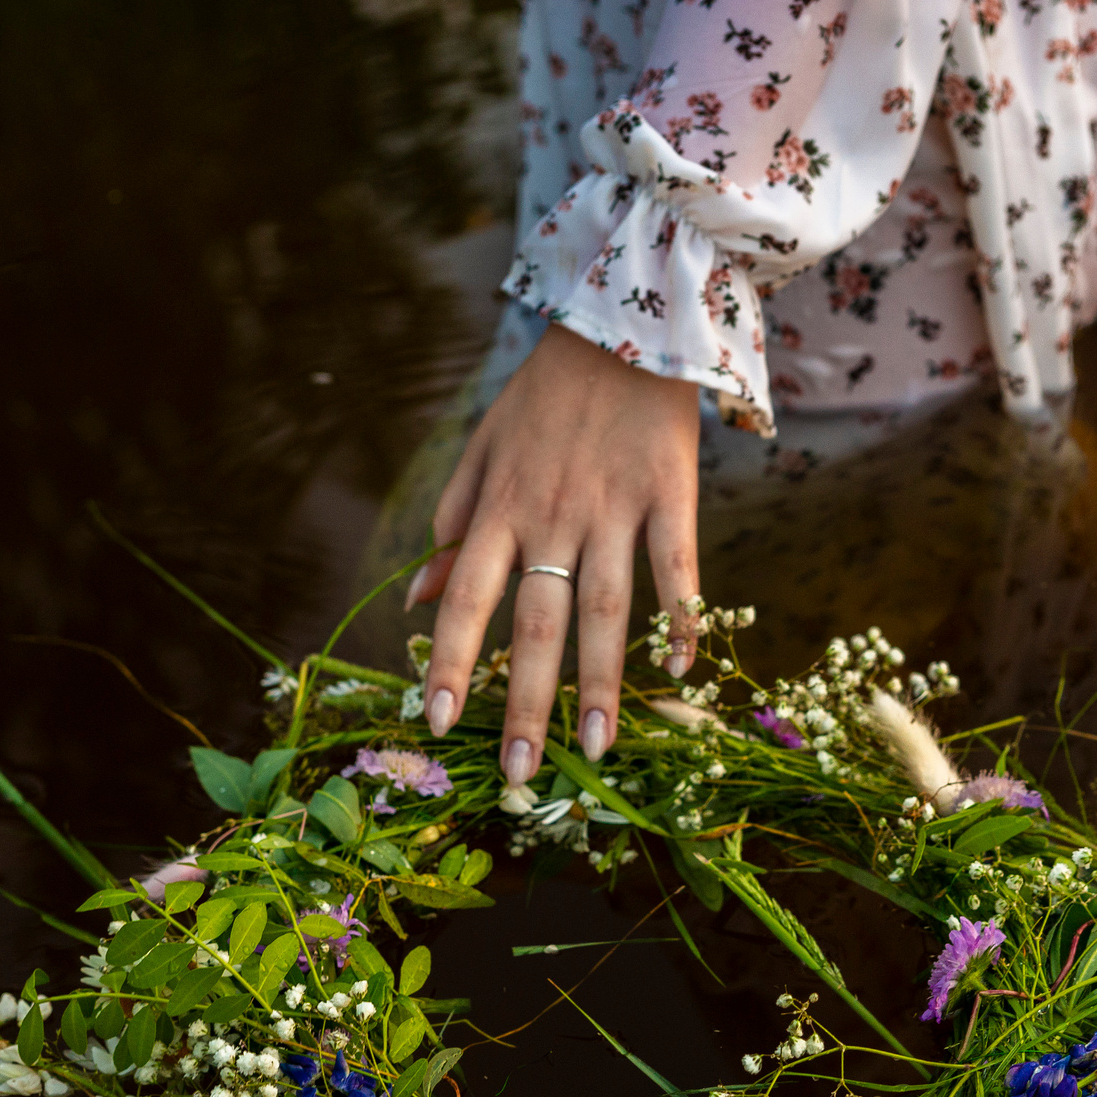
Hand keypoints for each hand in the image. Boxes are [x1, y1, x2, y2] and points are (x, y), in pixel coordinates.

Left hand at [408, 324, 700, 783]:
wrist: (623, 325)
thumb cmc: (544, 397)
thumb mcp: (481, 450)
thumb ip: (451, 524)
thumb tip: (414, 597)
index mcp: (501, 509)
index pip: (465, 598)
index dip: (449, 662)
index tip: (438, 721)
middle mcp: (553, 515)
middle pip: (537, 623)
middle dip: (526, 702)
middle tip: (522, 771)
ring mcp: (615, 507)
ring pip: (606, 609)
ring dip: (604, 685)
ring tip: (600, 749)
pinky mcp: (672, 493)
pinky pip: (678, 565)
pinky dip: (682, 616)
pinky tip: (681, 668)